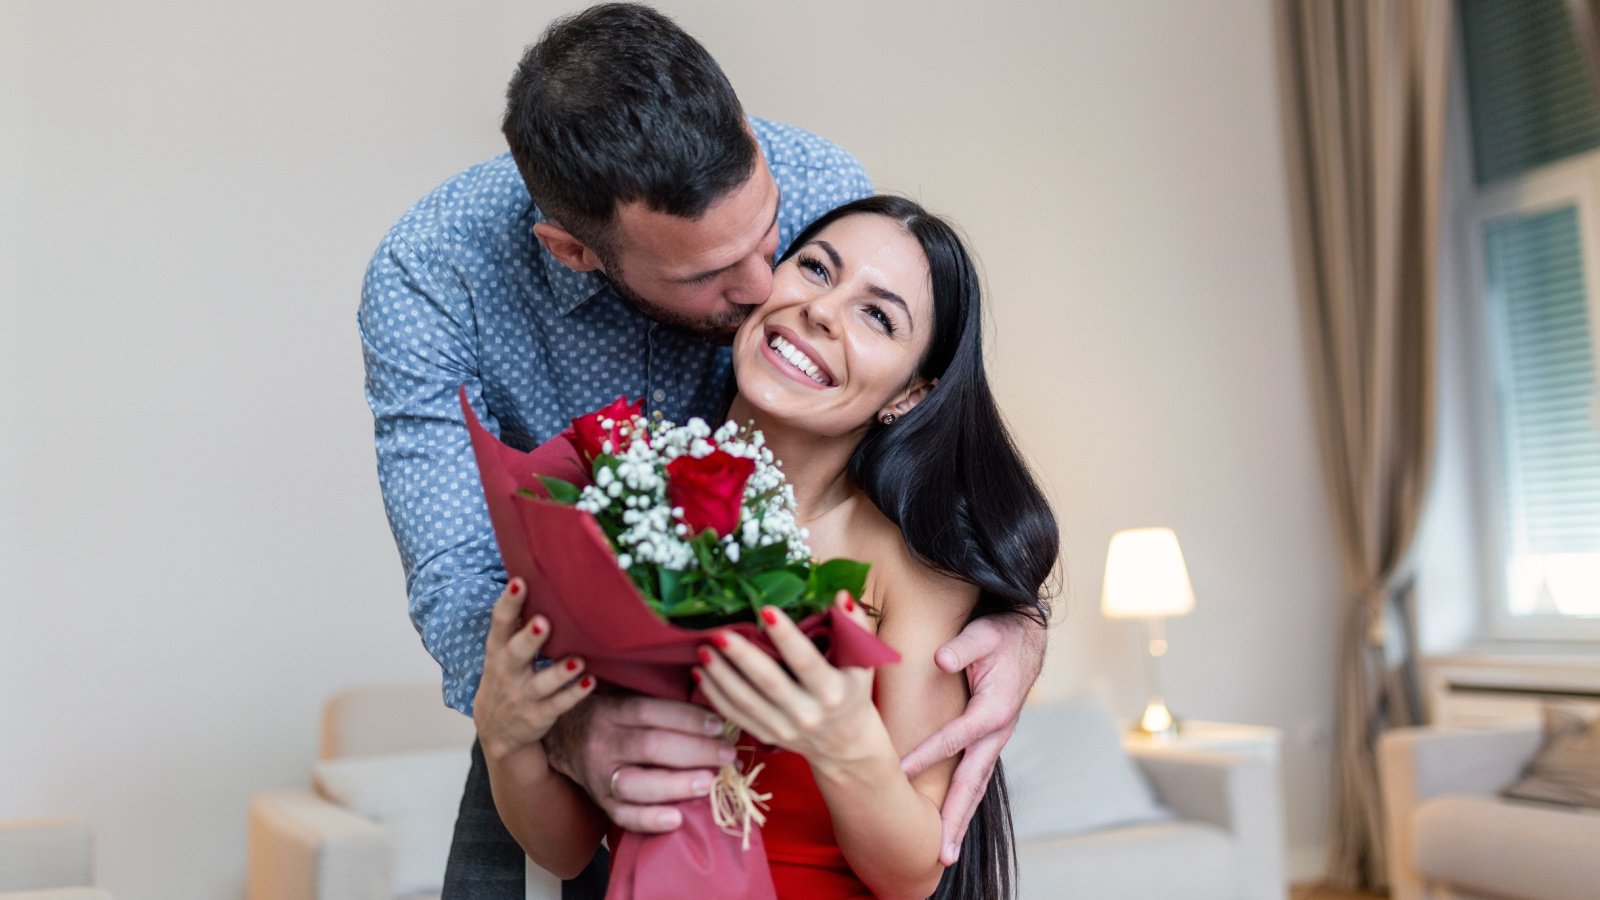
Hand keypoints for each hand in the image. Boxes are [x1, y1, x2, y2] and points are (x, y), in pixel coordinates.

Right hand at [473, 578, 597, 761]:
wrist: (497, 729)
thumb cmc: (507, 675)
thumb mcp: (501, 651)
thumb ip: (515, 623)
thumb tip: (536, 576)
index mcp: (497, 651)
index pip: (499, 623)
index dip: (508, 603)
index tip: (519, 581)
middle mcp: (507, 673)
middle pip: (515, 654)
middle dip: (529, 638)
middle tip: (543, 621)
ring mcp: (522, 697)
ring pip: (541, 685)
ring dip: (559, 672)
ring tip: (577, 660)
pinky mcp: (539, 716)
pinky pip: (558, 705)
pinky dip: (574, 694)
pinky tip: (589, 682)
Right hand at [543, 690, 735, 832]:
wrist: (563, 739)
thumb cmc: (609, 715)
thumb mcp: (624, 697)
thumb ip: (661, 704)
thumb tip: (716, 714)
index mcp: (610, 710)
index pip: (650, 711)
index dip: (687, 718)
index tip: (719, 726)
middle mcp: (601, 743)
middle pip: (649, 747)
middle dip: (694, 752)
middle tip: (727, 756)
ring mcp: (598, 776)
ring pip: (636, 784)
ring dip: (676, 785)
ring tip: (708, 783)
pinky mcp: (600, 802)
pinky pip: (623, 816)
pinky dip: (650, 820)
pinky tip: (677, 819)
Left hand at [696, 593, 878, 765]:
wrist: (845, 745)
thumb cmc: (852, 693)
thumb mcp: (862, 663)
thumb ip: (855, 626)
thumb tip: (841, 595)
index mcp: (832, 691)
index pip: (805, 661)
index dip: (786, 636)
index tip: (766, 610)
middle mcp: (807, 713)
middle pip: (768, 682)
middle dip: (741, 657)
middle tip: (718, 633)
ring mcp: (784, 728)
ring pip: (746, 701)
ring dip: (721, 675)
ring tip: (702, 649)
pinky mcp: (767, 736)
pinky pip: (736, 715)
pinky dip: (715, 696)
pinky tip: (701, 673)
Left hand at [900, 614, 1045, 864]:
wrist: (1027, 637)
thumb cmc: (1001, 634)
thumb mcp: (983, 634)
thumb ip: (963, 647)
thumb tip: (940, 658)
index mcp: (994, 709)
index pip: (955, 738)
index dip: (927, 755)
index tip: (901, 773)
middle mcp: (997, 732)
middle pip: (972, 782)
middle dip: (955, 818)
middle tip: (941, 854)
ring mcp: (994, 741)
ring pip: (976, 788)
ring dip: (960, 821)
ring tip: (945, 855)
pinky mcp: (989, 742)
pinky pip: (975, 779)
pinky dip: (964, 804)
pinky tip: (951, 825)